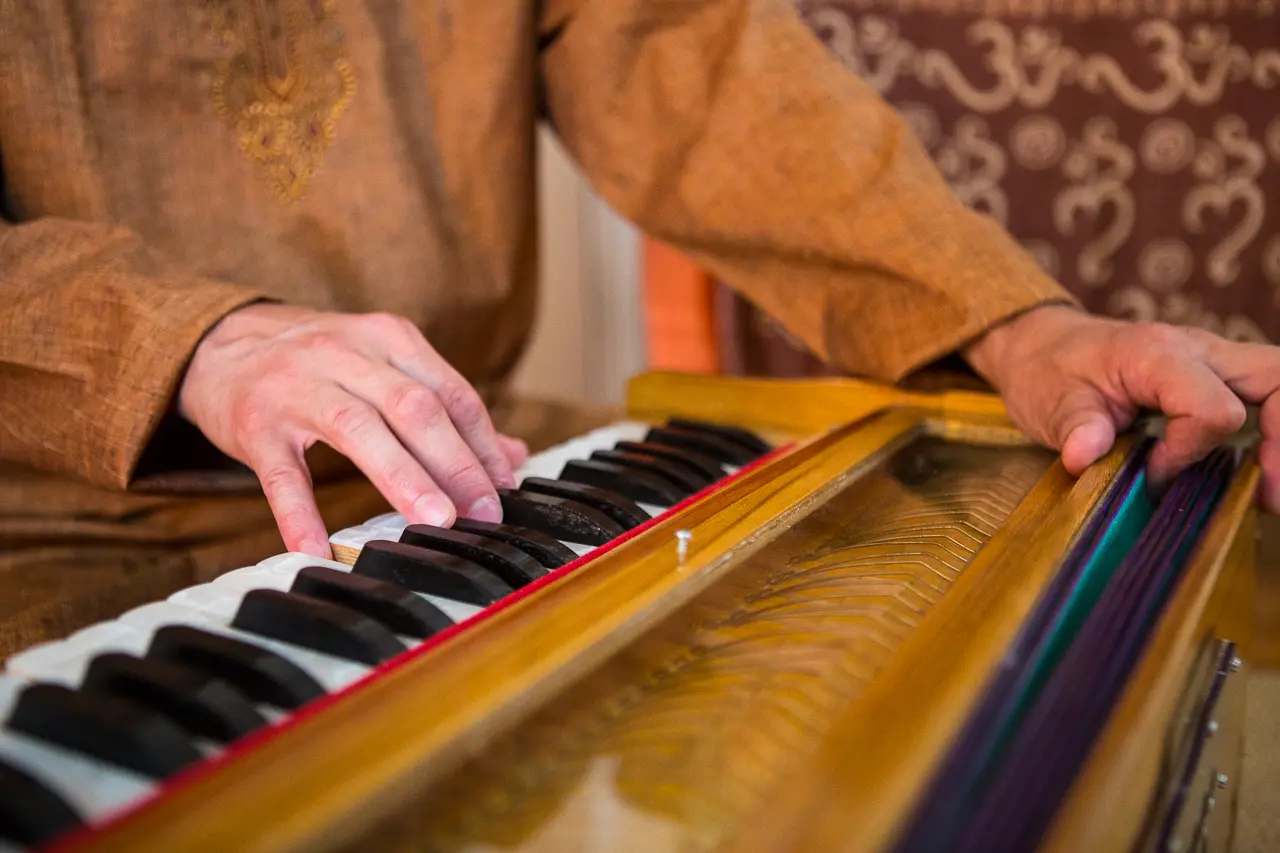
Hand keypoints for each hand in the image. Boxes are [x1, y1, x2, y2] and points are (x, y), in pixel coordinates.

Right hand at [179, 303, 528, 556]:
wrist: (219, 344)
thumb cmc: (320, 364)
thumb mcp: (384, 368)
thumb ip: (447, 409)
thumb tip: (513, 457)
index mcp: (388, 340)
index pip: (450, 393)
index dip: (483, 444)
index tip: (505, 490)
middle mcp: (346, 354)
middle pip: (414, 407)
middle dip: (456, 462)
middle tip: (482, 513)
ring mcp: (297, 386)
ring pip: (358, 428)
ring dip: (403, 476)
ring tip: (435, 521)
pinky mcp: (255, 423)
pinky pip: (282, 473)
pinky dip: (300, 514)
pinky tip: (320, 549)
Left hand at [963, 305, 1279, 510]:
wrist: (1042, 346)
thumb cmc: (1047, 371)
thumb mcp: (1049, 403)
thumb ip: (1075, 428)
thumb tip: (1084, 456)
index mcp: (1157, 355)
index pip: (1212, 407)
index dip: (1192, 452)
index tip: (1153, 473)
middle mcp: (1200, 350)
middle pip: (1278, 380)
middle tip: (1268, 492)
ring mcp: (1214, 361)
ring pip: (1278, 384)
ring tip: (1269, 490)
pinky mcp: (1215, 377)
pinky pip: (1265, 396)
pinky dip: (1271, 432)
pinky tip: (1259, 471)